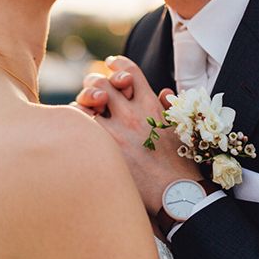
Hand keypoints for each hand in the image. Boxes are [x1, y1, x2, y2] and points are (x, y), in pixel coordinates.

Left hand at [78, 56, 199, 212]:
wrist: (178, 196)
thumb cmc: (182, 166)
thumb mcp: (181, 129)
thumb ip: (168, 107)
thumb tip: (164, 92)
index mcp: (152, 106)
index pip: (131, 72)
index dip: (118, 64)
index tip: (111, 63)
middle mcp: (132, 115)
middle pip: (102, 83)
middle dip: (94, 83)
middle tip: (94, 92)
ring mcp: (116, 132)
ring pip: (85, 102)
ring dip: (82, 102)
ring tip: (85, 110)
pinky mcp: (104, 151)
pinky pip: (79, 126)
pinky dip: (75, 123)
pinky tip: (78, 127)